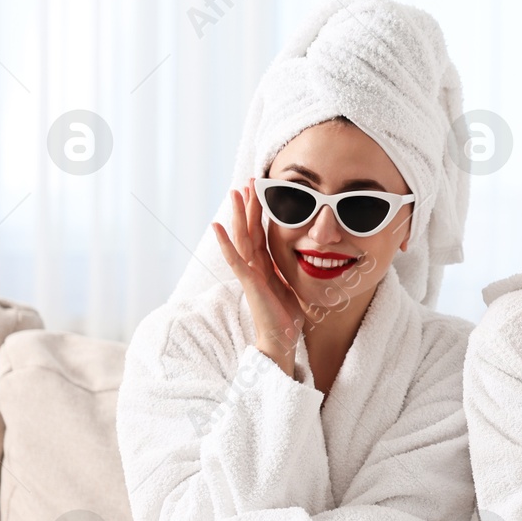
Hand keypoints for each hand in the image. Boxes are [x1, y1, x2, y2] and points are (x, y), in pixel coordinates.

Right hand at [211, 180, 307, 375]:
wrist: (282, 340)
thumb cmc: (287, 316)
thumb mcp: (293, 285)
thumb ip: (290, 271)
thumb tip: (305, 259)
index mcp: (266, 266)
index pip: (261, 233)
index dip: (261, 213)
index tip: (261, 192)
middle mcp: (255, 266)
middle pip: (250, 229)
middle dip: (249, 205)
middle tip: (247, 181)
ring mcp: (250, 273)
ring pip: (242, 238)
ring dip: (238, 214)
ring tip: (234, 192)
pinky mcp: (249, 282)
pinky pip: (235, 259)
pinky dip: (225, 242)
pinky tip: (216, 226)